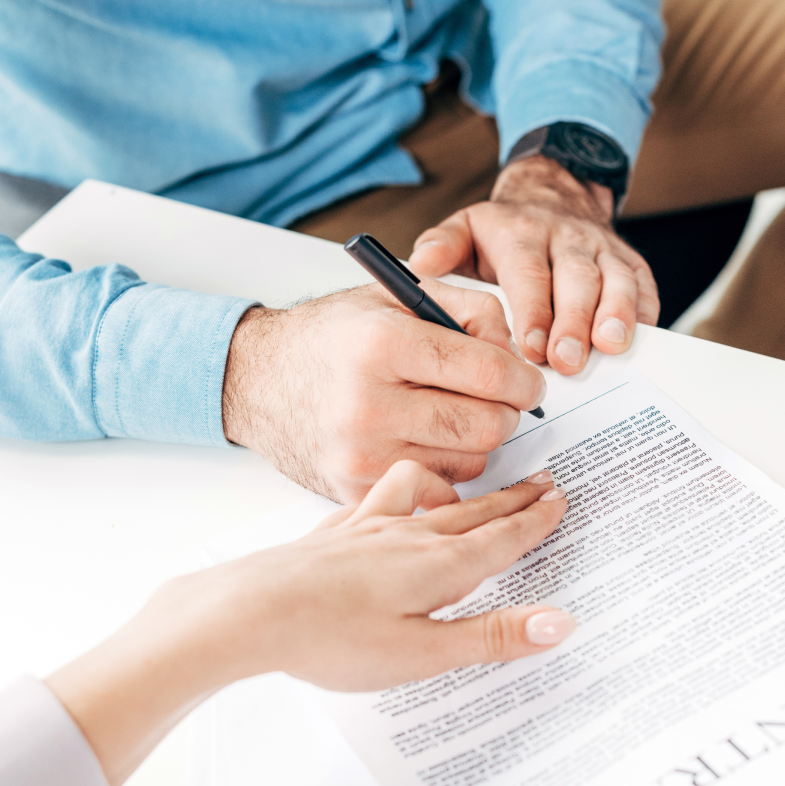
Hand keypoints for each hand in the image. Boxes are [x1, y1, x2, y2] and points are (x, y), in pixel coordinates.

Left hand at [47, 462, 573, 785]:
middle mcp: (408, 536)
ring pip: (429, 498)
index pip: (502, 538)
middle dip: (512, 499)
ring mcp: (369, 528)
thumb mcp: (423, 653)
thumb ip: (492, 635)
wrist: (251, 610)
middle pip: (474, 513)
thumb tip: (560, 622)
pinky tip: (391, 502)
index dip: (535, 521)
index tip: (560, 499)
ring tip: (470, 493)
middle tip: (542, 481)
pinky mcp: (335, 532)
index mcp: (438, 566)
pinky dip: (400, 492)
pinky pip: (379, 498)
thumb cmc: (333, 639)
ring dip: (459, 492)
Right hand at [222, 281, 546, 503]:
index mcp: (381, 344)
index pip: (489, 373)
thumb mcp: (397, 297)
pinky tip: (426, 440)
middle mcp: (368, 404)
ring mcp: (360, 454)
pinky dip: (447, 466)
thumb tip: (519, 357)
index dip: (524, 379)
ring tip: (451, 413)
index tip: (528, 382)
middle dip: (507, 412)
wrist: (255, 380)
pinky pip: (438, 487)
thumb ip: (470, 311)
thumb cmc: (333, 336)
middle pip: (487, 426)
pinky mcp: (356, 489)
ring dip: (476, 440)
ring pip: (470, 462)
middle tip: (497, 399)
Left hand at [409, 155, 658, 375]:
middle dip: (575, 322)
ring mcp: (604, 250)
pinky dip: (646, 314)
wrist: (553, 194)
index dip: (534, 311)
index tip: (531, 348)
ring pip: (618, 280)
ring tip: (612, 347)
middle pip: (577, 280)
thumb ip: (443, 246)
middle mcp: (568, 239)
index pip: (529, 273)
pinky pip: (646, 287)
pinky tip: (642, 341)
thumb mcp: (465, 228)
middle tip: (567, 362)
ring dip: (617, 315)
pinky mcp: (631, 263)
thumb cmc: (503, 231)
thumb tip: (421, 263)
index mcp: (522, 233)